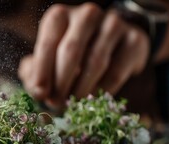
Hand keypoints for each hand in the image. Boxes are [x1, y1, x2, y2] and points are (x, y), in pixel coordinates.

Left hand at [19, 2, 149, 107]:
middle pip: (71, 52)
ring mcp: (113, 24)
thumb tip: (38, 92)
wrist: (111, 40)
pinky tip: (92, 99)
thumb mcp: (47, 57)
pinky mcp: (134, 40)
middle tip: (55, 103)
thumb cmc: (69, 52)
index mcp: (59, 16)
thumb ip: (34, 72)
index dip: (42, 72)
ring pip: (95, 62)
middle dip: (60, 83)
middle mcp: (86, 14)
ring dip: (80, 89)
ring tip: (72, 104)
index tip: (39, 94)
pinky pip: (116, 72)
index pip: (48, 44)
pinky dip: (102, 91)